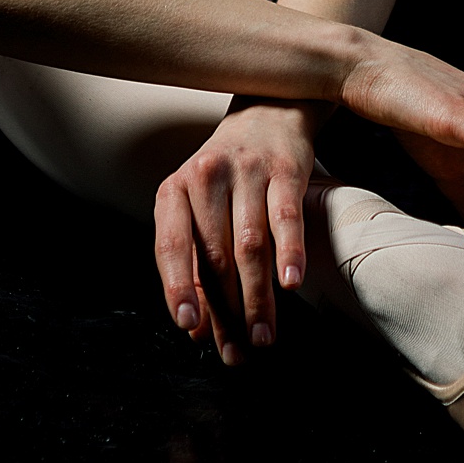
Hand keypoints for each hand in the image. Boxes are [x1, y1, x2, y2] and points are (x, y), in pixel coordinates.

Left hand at [154, 99, 318, 365]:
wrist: (269, 111)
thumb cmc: (228, 175)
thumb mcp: (200, 207)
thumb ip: (196, 263)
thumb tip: (195, 328)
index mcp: (175, 189)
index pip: (172, 245)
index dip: (179, 287)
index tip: (189, 325)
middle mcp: (205, 177)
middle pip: (215, 255)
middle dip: (227, 309)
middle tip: (239, 351)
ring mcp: (246, 170)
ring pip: (249, 244)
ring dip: (257, 296)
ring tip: (264, 337)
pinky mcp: (285, 168)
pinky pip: (285, 216)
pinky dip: (289, 252)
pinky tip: (291, 285)